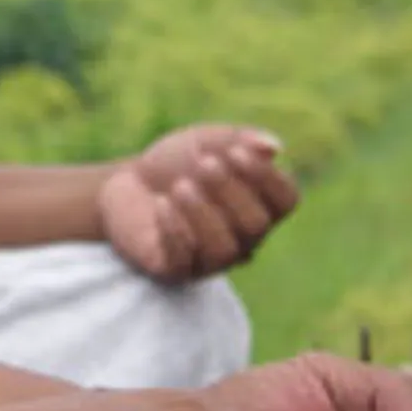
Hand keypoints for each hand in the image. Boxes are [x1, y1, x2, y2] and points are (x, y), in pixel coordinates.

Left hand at [96, 124, 297, 278]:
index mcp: (260, 205)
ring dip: (203, 213)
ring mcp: (211, 260)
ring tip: (180, 186)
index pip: (286, 201)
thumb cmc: (176, 164)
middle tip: (203, 164)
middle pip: (255, 225)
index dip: (267, 177)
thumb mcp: (205, 141)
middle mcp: (244, 239)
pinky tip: (161, 204)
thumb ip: (240, 139)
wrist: (125, 184)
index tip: (235, 151)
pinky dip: (175, 230)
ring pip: (223, 249)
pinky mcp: (175, 270)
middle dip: (230, 190)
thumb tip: (275, 147)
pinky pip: (184, 261)